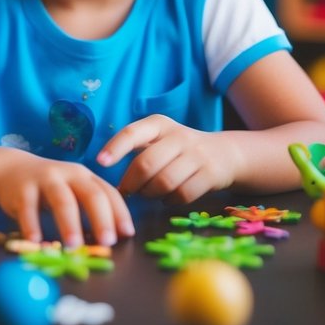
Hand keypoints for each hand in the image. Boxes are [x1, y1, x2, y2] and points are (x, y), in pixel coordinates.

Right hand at [0, 149, 132, 247]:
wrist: (10, 169)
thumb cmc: (49, 188)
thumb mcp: (72, 192)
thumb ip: (89, 211)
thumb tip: (110, 241)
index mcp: (86, 177)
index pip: (108, 193)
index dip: (120, 213)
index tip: (128, 234)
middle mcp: (69, 174)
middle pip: (90, 194)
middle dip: (101, 218)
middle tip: (107, 242)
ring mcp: (45, 179)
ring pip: (62, 200)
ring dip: (69, 224)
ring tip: (74, 246)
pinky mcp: (22, 189)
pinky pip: (28, 208)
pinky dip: (31, 226)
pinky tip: (35, 242)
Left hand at [97, 115, 239, 203]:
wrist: (225, 154)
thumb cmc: (180, 149)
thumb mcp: (160, 138)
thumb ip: (135, 147)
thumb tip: (103, 168)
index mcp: (160, 124)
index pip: (133, 133)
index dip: (115, 147)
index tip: (100, 162)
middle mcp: (179, 135)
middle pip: (146, 164)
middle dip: (131, 183)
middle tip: (127, 192)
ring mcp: (197, 155)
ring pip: (164, 182)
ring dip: (150, 194)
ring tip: (149, 193)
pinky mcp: (210, 174)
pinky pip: (182, 194)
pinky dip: (170, 201)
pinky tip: (168, 197)